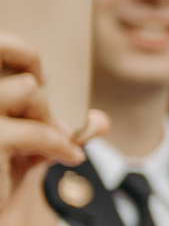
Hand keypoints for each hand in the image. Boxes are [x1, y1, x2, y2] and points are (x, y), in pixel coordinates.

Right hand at [0, 34, 95, 211]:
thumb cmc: (1, 175)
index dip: (19, 50)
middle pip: (18, 75)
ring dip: (49, 119)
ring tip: (51, 143)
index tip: (42, 77)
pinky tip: (72, 159)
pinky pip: (41, 129)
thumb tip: (103, 120)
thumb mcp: (33, 147)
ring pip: (28, 91)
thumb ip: (64, 130)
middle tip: (49, 119)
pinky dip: (61, 144)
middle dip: (39, 95)